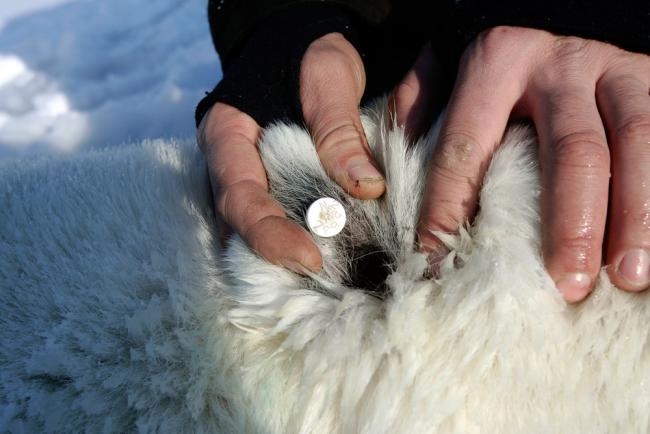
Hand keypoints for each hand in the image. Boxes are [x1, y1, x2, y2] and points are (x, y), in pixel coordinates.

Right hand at [197, 33, 386, 273]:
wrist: (299, 45)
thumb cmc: (308, 53)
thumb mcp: (327, 75)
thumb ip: (338, 128)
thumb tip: (366, 188)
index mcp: (226, 134)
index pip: (237, 195)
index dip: (267, 233)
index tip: (309, 259)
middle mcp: (227, 164)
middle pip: (238, 223)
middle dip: (275, 258)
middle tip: (324, 282)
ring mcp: (243, 178)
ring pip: (250, 230)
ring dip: (282, 259)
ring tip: (326, 282)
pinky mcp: (266, 186)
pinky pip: (272, 220)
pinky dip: (293, 242)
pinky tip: (326, 258)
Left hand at [416, 26, 649, 301]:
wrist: (563, 16)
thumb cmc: (497, 63)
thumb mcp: (448, 71)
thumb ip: (418, 110)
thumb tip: (384, 178)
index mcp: (496, 63)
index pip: (467, 146)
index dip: (449, 208)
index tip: (438, 263)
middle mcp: (561, 65)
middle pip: (572, 151)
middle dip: (570, 224)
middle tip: (566, 285)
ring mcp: (616, 70)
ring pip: (637, 143)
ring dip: (635, 215)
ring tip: (628, 276)